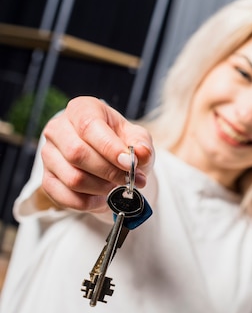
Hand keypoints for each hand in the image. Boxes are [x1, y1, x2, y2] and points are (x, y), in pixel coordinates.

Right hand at [39, 96, 153, 211]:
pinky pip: (67, 197)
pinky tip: (104, 196)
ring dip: (102, 188)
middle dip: (109, 172)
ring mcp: (48, 155)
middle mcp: (58, 128)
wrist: (110, 159)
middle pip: (77, 153)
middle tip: (131, 180)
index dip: (110, 148)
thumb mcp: (138, 139)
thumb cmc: (122, 143)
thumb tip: (141, 153)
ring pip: (73, 178)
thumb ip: (142, 145)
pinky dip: (91, 202)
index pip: (89, 126)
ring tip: (118, 187)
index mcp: (81, 109)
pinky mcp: (47, 179)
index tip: (130, 164)